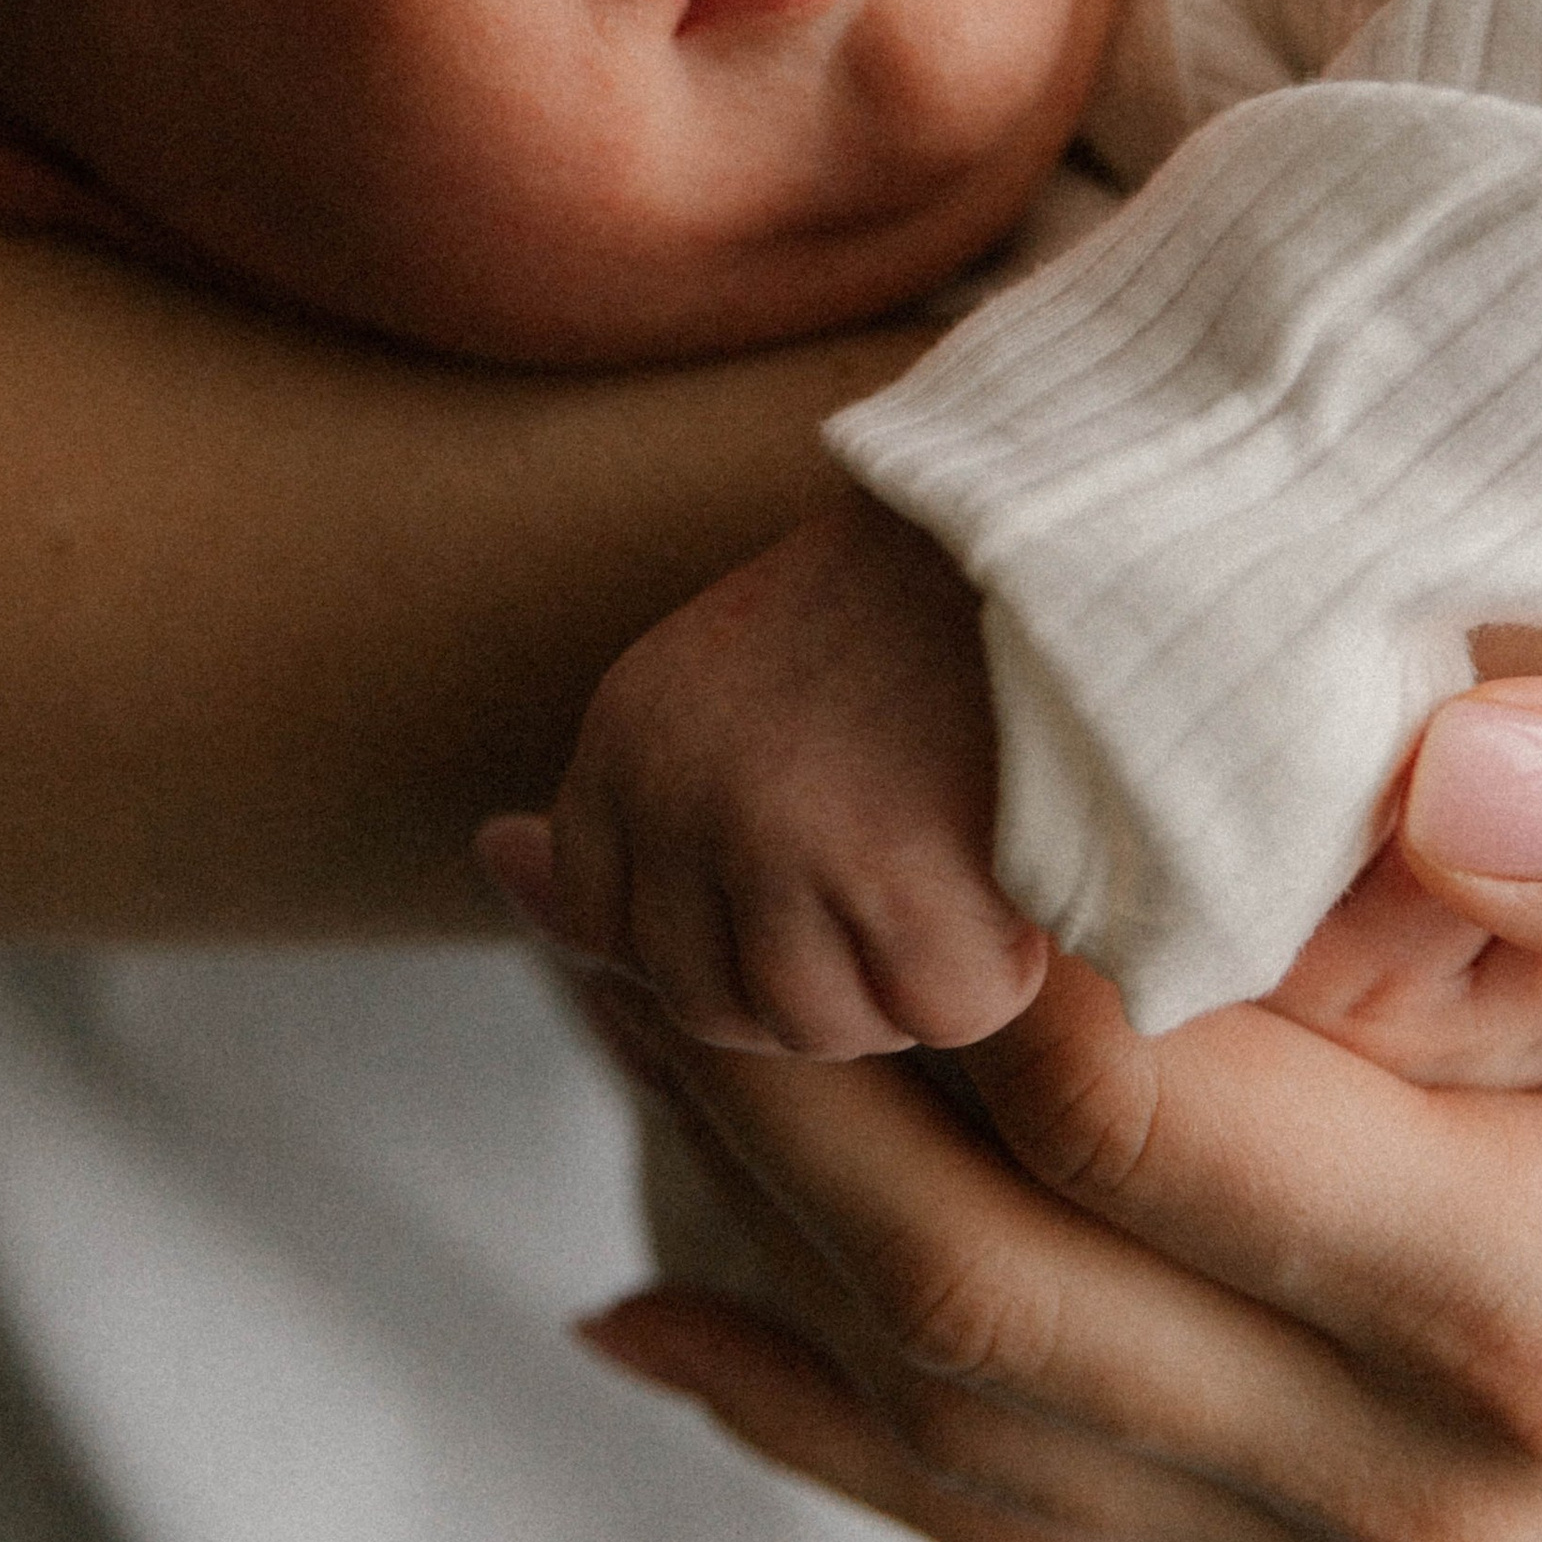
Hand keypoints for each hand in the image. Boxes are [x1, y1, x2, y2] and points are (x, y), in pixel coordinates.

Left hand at [484, 490, 1047, 1057]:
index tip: (825, 888)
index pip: (609, 935)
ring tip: (969, 872)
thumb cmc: (921, 604)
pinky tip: (1021, 877)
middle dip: (823, 981)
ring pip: (818, 1025)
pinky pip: (938, 1010)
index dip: (728, 941)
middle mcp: (671, 787)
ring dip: (909, 984)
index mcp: (625, 733)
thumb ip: (642, 791)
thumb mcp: (740, 675)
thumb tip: (491, 860)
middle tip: (918, 885)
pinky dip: (998, 969)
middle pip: (712, 1006)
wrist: (1050, 515)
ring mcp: (768, 832)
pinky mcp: (885, 867)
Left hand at [571, 678, 1541, 1541]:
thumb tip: (1448, 765)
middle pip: (991, 1289)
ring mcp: (1366, 1540)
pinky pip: (1012, 1511)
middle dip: (754, 1064)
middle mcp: (1436, 1489)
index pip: (1153, 1133)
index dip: (943, 959)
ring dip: (735, 1195)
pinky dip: (810, 1416)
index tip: (787, 774)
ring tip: (570, 967)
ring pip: (957, 1420)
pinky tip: (649, 1307)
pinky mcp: (1322, 1529)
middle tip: (568, 849)